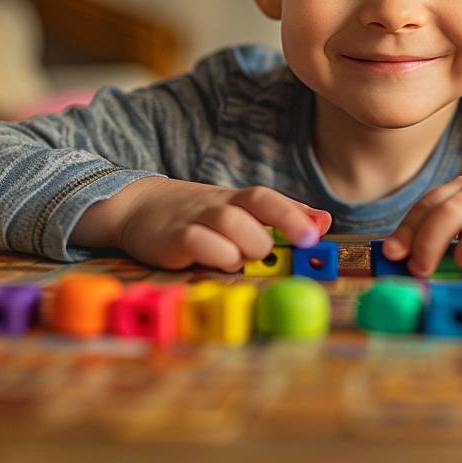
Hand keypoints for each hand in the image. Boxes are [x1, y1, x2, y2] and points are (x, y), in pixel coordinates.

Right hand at [90, 177, 330, 270]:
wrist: (137, 206)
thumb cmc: (198, 216)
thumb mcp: (238, 212)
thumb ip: (279, 218)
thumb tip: (323, 220)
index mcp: (237, 200)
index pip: (270, 198)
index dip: (295, 215)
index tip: (316, 234)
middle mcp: (220, 205)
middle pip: (257, 203)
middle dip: (277, 228)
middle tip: (274, 251)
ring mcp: (195, 219)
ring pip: (231, 222)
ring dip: (248, 245)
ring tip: (245, 259)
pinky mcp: (172, 238)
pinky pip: (198, 242)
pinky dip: (216, 255)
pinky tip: (218, 264)